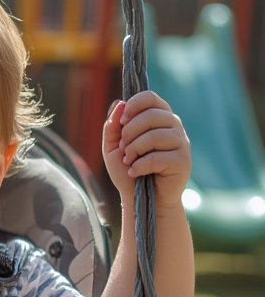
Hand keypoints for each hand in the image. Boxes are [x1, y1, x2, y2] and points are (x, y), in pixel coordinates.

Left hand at [102, 90, 190, 208]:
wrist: (140, 199)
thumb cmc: (128, 170)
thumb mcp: (113, 147)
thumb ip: (113, 126)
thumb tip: (120, 103)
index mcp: (158, 117)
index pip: (149, 97)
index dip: (133, 106)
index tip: (121, 123)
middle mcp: (173, 125)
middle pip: (150, 115)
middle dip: (129, 133)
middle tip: (124, 150)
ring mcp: (181, 142)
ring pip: (154, 136)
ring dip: (134, 150)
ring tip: (129, 161)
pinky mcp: (183, 161)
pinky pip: (157, 157)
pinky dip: (140, 166)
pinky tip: (135, 172)